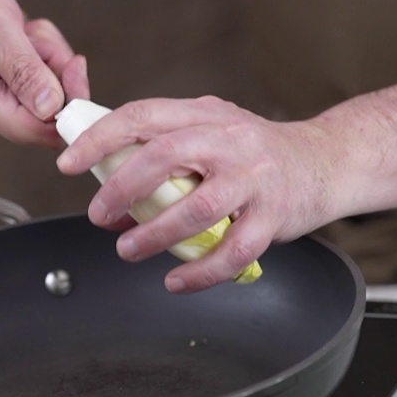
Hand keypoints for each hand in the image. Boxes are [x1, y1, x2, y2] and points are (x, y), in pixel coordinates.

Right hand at [0, 0, 89, 146]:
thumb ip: (23, 71)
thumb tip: (52, 108)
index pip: (45, 130)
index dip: (71, 102)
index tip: (74, 63)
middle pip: (55, 113)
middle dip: (56, 71)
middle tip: (33, 37)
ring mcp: (0, 108)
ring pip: (54, 94)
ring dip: (49, 56)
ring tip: (21, 32)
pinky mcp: (8, 95)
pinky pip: (46, 81)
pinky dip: (43, 54)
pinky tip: (21, 36)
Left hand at [56, 96, 348, 292]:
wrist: (326, 161)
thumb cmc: (256, 152)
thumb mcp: (209, 134)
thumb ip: (162, 160)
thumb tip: (109, 203)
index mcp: (204, 115)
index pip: (142, 116)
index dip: (100, 139)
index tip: (70, 163)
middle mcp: (229, 141)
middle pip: (165, 157)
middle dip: (122, 188)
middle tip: (98, 214)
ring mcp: (254, 178)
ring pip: (198, 208)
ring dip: (155, 234)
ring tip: (129, 250)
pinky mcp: (274, 217)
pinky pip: (233, 251)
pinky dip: (200, 272)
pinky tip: (176, 281)